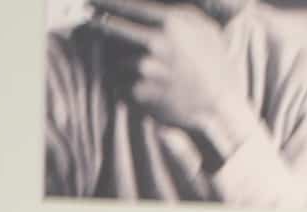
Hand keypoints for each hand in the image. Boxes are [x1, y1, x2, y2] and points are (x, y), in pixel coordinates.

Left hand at [91, 0, 255, 149]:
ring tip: (128, 59)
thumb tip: (144, 5)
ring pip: (112, 57)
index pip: (125, 6)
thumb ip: (172, 11)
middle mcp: (153, 43)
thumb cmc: (213, 62)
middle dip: (96, 22)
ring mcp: (143, 70)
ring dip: (114, 56)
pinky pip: (118, 80)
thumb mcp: (200, 25)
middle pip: (109, 28)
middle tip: (88, 19)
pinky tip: (135, 80)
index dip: (103, 2)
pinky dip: (121, 78)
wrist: (218, 105)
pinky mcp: (138, 93)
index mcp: (169, 22)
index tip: (90, 1)